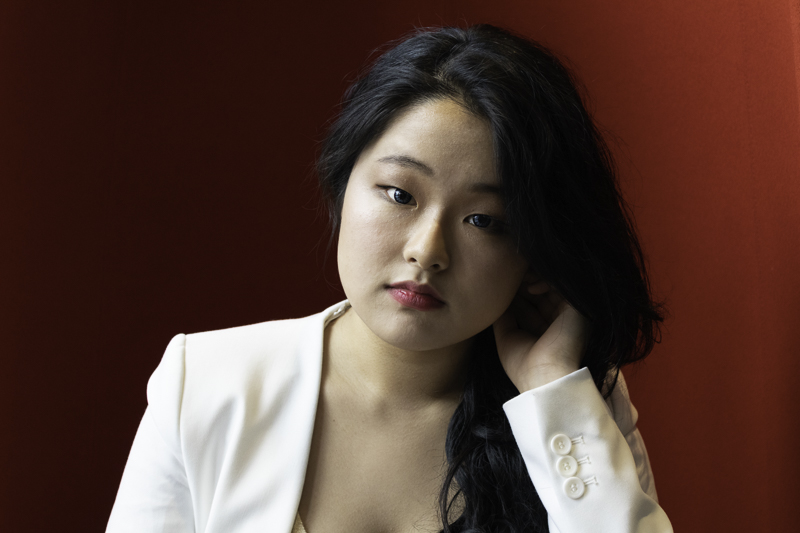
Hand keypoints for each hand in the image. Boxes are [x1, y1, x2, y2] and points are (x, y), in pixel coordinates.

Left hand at [493, 278, 588, 392]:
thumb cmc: (524, 366)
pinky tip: (531, 289)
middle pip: (539, 295)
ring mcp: (568, 316)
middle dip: (522, 284)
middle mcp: (557, 323)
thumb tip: (496, 297)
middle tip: (507, 277)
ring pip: (551, 288)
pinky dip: (546, 283)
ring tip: (517, 279)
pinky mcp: (578, 310)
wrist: (545, 379)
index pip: (529, 305)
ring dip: (532, 280)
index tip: (500, 287)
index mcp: (543, 331)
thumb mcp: (507, 338)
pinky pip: (563, 287)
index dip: (515, 294)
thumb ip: (503, 317)